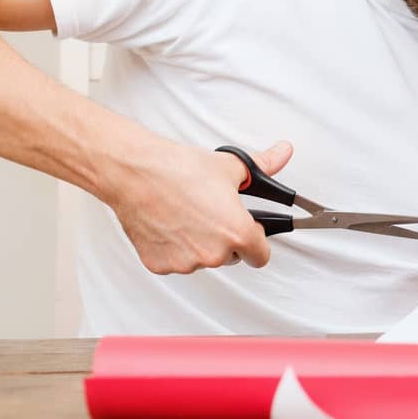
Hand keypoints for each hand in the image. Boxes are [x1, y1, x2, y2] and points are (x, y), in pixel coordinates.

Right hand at [106, 141, 287, 273]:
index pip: (261, 256)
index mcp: (236, 233)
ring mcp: (185, 262)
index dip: (257, 242)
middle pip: (231, 256)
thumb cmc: (178, 170)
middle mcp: (213, 254)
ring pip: (203, 259)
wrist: (135, 173)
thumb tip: (282, 154)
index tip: (251, 233)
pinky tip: (171, 225)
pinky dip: (176, 248)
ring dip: (201, 245)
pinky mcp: (159, 265)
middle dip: (227, 240)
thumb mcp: (231, 166)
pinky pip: (176, 262)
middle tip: (213, 215)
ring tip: (189, 215)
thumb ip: (265, 165)